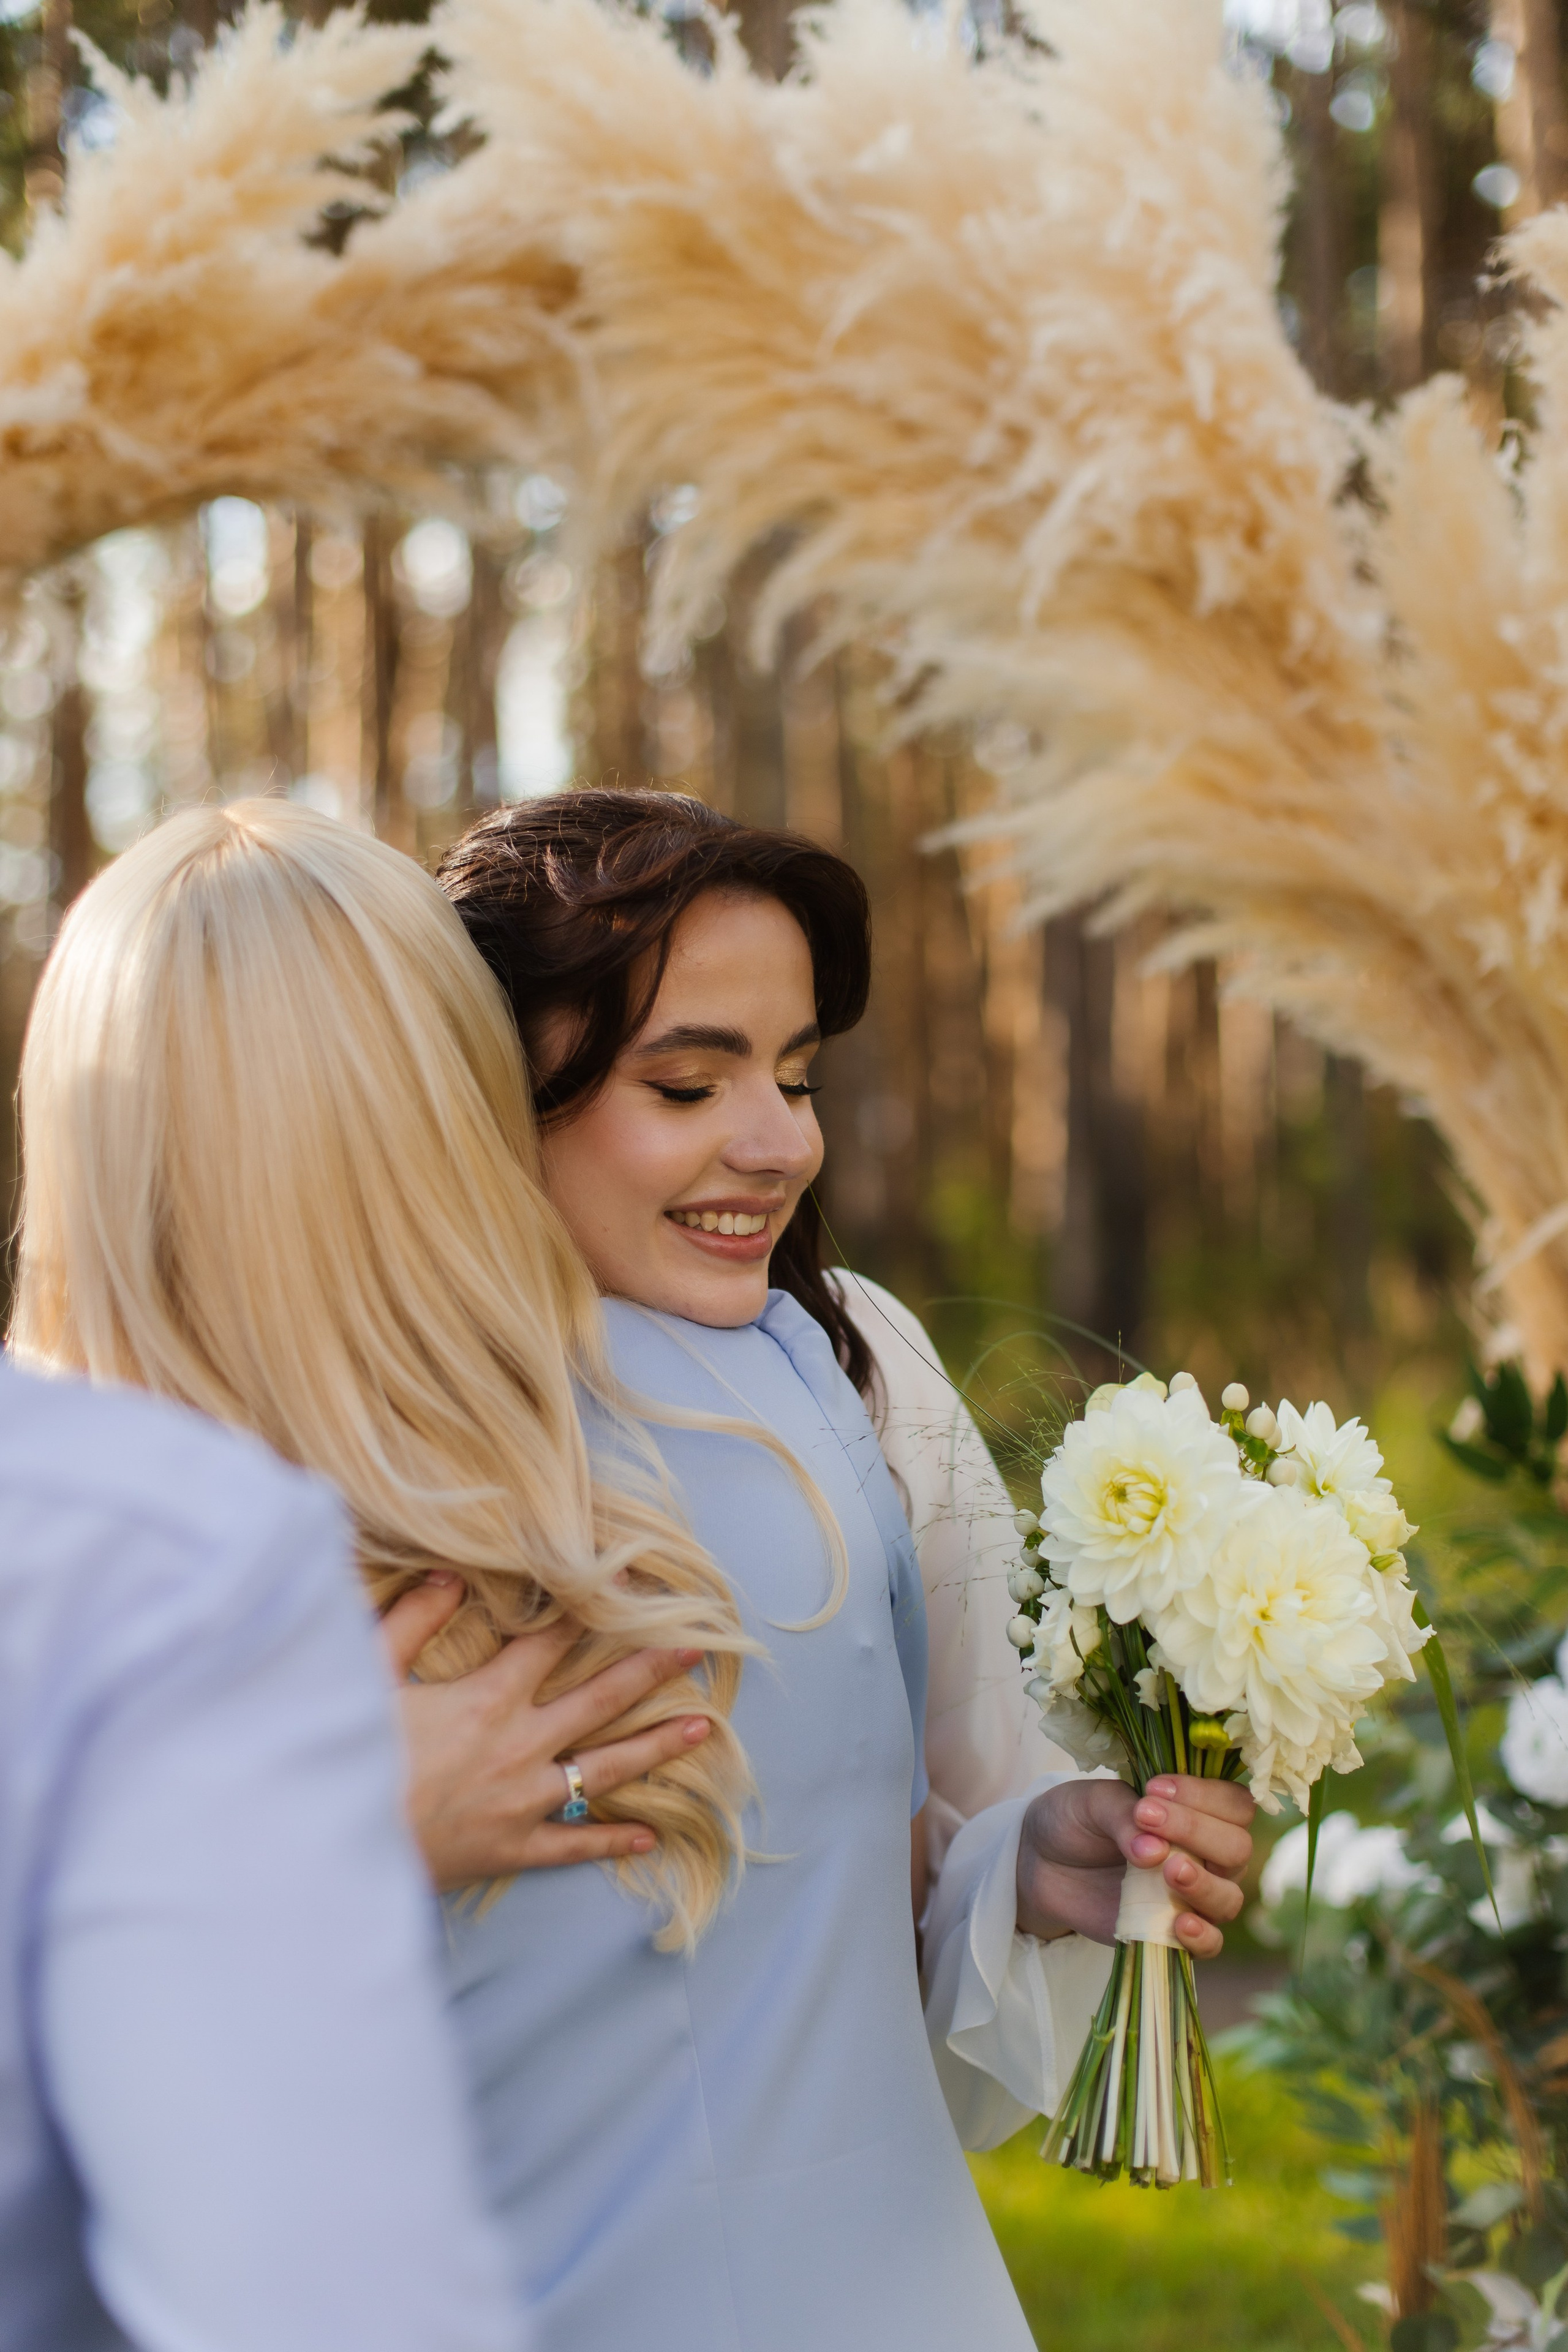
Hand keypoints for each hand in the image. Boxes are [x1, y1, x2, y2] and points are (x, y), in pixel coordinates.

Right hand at [383, 1575, 713, 1890]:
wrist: (335, 1850)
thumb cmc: (350, 1759)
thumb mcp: (370, 1676)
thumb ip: (413, 1620)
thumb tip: (449, 1572)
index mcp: (489, 1699)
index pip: (553, 1641)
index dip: (591, 1608)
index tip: (629, 1583)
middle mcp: (520, 1746)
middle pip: (600, 1699)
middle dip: (650, 1669)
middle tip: (696, 1648)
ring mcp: (522, 1801)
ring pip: (605, 1770)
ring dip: (655, 1747)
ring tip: (704, 1729)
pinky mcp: (511, 1849)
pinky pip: (573, 1846)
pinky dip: (611, 1843)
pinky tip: (649, 1837)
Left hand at [1015, 1774, 1254, 1959]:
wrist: (1042, 1862)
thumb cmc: (1077, 1820)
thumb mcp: (1091, 1803)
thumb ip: (1123, 1815)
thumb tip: (1153, 1851)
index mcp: (1196, 1810)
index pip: (1232, 1804)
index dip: (1204, 1795)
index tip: (1155, 1788)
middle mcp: (1206, 1854)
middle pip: (1237, 1848)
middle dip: (1198, 1832)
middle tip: (1149, 1819)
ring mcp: (1193, 1896)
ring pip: (1229, 1897)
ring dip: (1204, 1884)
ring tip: (1169, 1871)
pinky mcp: (1172, 1932)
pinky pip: (1210, 1944)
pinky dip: (1203, 1936)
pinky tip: (1180, 1924)